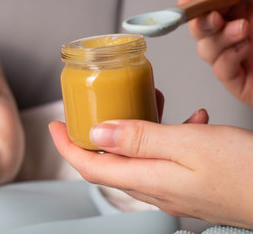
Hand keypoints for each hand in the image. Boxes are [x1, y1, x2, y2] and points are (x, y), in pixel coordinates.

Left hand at [49, 113, 252, 228]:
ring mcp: (172, 188)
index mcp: (146, 178)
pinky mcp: (189, 184)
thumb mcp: (186, 144)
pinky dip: (167, 135)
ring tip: (150, 101)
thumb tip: (97, 134)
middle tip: (100, 106)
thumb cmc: (242, 172)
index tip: (55, 124)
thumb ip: (139, 139)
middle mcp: (154, 188)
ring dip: (136, 127)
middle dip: (99, 131)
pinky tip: (191, 120)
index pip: (90, 166)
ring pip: (138, 154)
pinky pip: (165, 157)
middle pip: (109, 160)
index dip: (67, 145)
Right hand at [178, 0, 252, 105]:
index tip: (189, 1)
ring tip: (242, 31)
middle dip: (201, 22)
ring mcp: (238, 55)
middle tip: (213, 17)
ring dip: (218, 40)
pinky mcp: (241, 80)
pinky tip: (245, 52)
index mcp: (245, 6)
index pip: (207, 2)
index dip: (192, 1)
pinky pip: (220, 70)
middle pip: (200, 27)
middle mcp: (239, 30)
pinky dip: (227, 60)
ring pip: (206, 49)